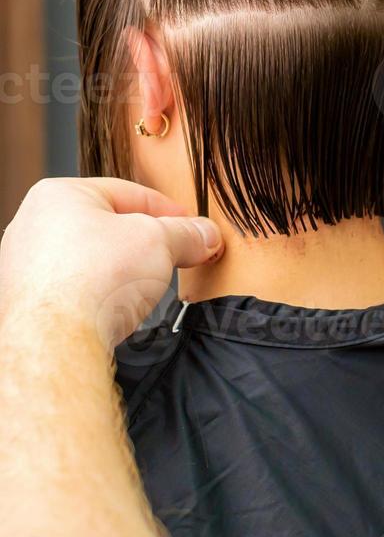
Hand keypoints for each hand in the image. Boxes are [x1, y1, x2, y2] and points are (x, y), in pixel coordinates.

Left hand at [0, 177, 223, 346]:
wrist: (57, 343)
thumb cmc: (92, 281)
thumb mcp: (158, 242)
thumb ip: (185, 234)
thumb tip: (205, 235)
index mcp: (59, 195)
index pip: (128, 192)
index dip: (168, 211)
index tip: (190, 228)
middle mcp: (33, 226)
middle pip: (107, 226)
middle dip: (144, 244)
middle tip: (174, 258)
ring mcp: (25, 267)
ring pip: (91, 260)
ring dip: (122, 272)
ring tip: (145, 289)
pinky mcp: (26, 304)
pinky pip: (74, 290)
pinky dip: (100, 296)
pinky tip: (116, 310)